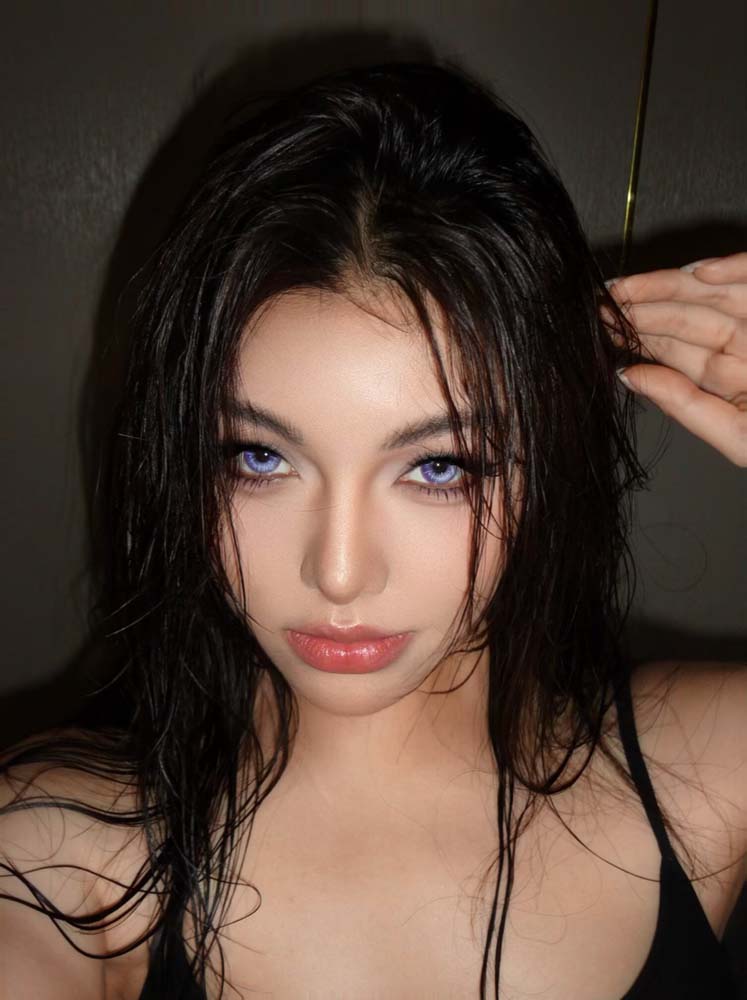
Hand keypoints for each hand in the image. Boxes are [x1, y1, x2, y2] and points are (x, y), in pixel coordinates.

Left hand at [605, 252, 746, 466]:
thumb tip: (632, 377)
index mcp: (739, 378)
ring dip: (673, 285)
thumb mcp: (742, 437)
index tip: (602, 326)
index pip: (683, 353)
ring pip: (720, 292)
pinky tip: (697, 272)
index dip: (642, 336)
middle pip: (695, 318)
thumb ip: (690, 408)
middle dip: (647, 307)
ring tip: (627, 286)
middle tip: (601, 300)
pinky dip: (737, 270)